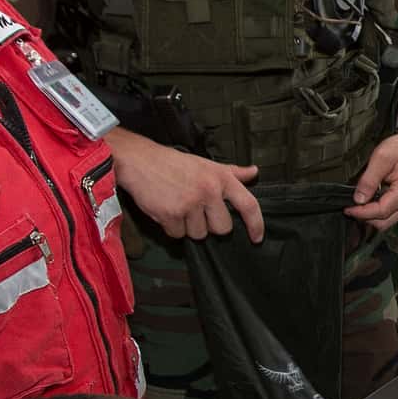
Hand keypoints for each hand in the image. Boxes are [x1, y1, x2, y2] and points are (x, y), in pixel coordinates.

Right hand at [107, 128, 261, 241]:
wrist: (140, 160)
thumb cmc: (174, 163)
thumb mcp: (206, 163)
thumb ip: (232, 172)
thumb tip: (254, 172)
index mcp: (221, 178)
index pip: (248, 205)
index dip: (256, 225)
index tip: (257, 238)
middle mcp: (209, 191)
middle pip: (222, 228)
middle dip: (210, 225)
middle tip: (196, 209)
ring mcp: (190, 203)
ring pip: (199, 234)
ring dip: (188, 226)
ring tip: (178, 206)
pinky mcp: (171, 214)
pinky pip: (178, 235)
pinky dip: (172, 228)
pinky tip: (166, 210)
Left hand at [346, 125, 397, 229]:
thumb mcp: (381, 158)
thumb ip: (369, 180)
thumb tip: (358, 199)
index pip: (382, 211)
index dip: (363, 213)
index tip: (348, 209)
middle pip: (385, 221)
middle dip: (365, 217)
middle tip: (349, 208)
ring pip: (387, 221)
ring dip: (370, 216)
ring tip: (357, 205)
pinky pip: (389, 214)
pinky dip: (376, 212)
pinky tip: (367, 202)